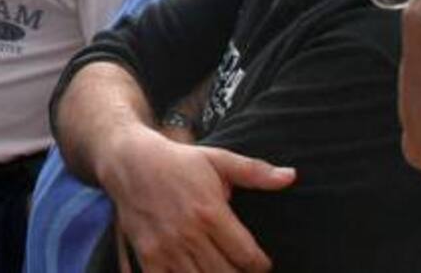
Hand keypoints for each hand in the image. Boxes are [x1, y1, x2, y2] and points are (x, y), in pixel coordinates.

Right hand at [100, 127, 294, 272]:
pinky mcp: (148, 256)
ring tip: (219, 269)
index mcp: (211, 212)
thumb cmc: (177, 160)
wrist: (128, 160)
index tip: (260, 262)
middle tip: (241, 269)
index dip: (261, 265)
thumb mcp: (217, 159)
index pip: (248, 257)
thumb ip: (254, 172)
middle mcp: (189, 234)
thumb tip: (292, 176)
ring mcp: (166, 248)